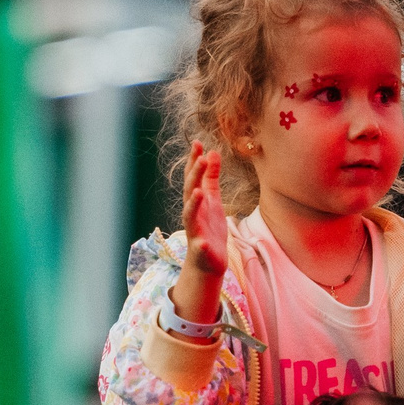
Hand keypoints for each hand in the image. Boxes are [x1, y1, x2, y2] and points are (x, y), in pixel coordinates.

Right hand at [170, 143, 228, 325]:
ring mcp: (195, 232)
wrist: (208, 261)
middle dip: (194, 176)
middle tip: (201, 159)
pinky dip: (201, 245)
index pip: (193, 178)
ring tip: (198, 192)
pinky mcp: (202, 250)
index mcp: (197, 202)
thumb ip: (211, 177)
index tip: (197, 143)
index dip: (194, 161)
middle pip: (190, 192)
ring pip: (190, 217)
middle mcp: (192, 214)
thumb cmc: (209, 228)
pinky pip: (199, 247)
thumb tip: (211, 152)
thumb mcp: (213, 200)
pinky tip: (203, 243)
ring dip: (193, 204)